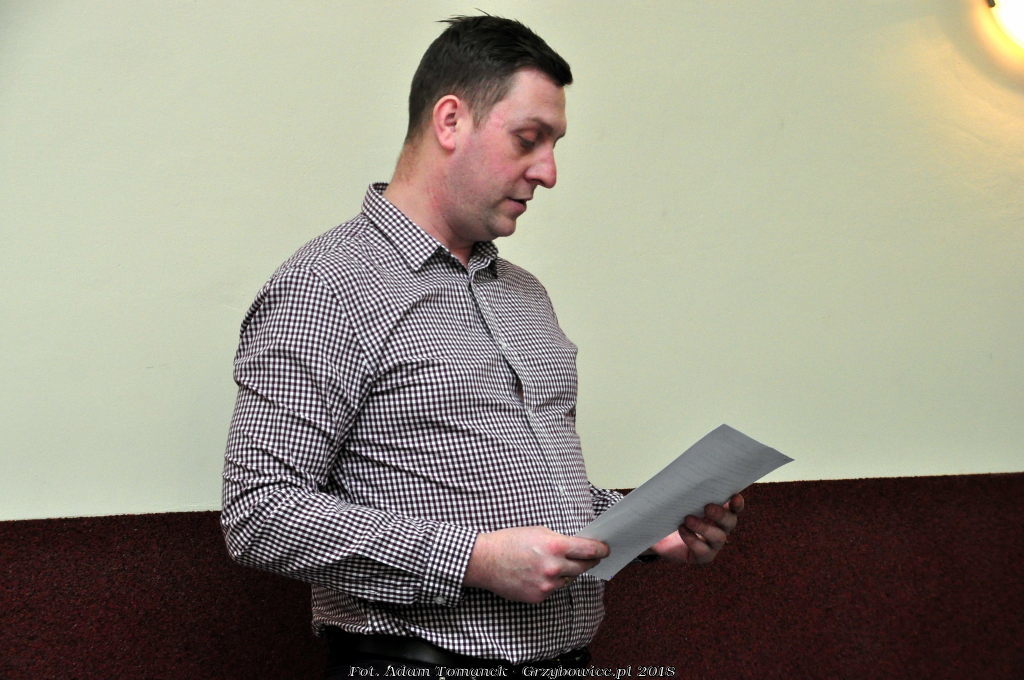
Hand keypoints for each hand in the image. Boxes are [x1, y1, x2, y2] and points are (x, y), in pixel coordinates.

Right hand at [463, 526, 608, 602]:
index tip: (606, 550)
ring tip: (550, 563)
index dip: (601, 550)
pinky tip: (537, 574)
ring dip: (566, 573)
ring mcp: (546, 585)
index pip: (589, 550)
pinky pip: (553, 589)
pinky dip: (550, 582)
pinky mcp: (538, 597)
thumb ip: (560, 540)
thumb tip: (579, 546)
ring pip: (568, 580)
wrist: (485, 561)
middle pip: (583, 567)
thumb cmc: (510, 542)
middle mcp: (553, 567)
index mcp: (555, 546)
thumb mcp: (539, 531)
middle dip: (587, 561)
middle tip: (588, 557)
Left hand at [649, 493, 743, 564]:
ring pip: (719, 537)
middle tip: (707, 507)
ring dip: (705, 527)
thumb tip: (683, 477)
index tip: (735, 496)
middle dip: (721, 514)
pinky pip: (703, 550)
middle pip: (730, 522)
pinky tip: (682, 530)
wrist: (656, 535)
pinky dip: (693, 539)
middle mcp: (720, 528)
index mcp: (718, 511)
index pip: (734, 507)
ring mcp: (713, 544)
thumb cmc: (669, 514)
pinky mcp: (703, 557)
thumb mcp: (675, 501)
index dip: (737, 503)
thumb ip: (684, 492)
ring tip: (688, 519)